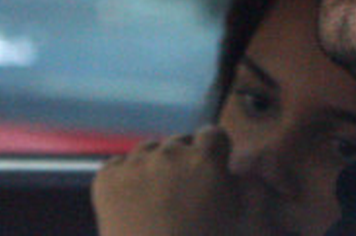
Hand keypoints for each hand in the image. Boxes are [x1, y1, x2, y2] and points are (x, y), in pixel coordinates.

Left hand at [92, 125, 254, 235]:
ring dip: (153, 165)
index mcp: (206, 160)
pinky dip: (124, 177)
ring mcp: (135, 165)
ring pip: (147, 150)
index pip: (212, 134)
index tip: (210, 168)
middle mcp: (170, 154)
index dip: (213, 152)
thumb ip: (249, 190)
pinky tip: (131, 201)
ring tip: (154, 197)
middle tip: (182, 192)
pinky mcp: (106, 179)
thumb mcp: (243, 220)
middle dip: (183, 160)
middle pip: (178, 142)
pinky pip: (117, 163)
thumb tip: (239, 172)